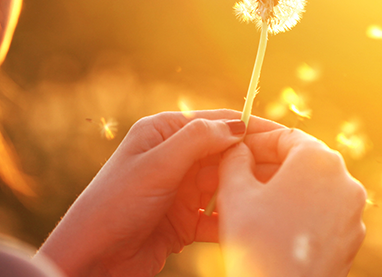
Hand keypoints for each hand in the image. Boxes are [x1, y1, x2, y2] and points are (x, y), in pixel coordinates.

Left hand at [37, 109, 283, 276]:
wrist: (92, 259)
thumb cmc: (113, 206)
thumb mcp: (156, 167)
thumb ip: (197, 141)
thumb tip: (238, 125)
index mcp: (164, 133)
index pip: (218, 122)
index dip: (253, 127)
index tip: (286, 136)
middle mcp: (174, 158)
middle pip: (227, 154)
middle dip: (255, 163)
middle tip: (289, 171)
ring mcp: (180, 190)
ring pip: (226, 185)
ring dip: (246, 192)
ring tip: (275, 198)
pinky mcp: (183, 222)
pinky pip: (217, 217)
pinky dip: (232, 220)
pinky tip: (249, 225)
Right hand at [217, 128, 366, 276]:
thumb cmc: (257, 242)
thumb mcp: (235, 192)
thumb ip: (235, 160)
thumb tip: (238, 149)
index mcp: (320, 159)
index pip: (286, 137)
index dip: (256, 141)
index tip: (235, 148)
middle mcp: (346, 181)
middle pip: (301, 162)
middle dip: (266, 167)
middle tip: (235, 175)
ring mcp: (353, 212)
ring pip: (312, 190)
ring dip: (281, 191)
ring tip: (248, 202)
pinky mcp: (351, 239)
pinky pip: (322, 215)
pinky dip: (298, 213)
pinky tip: (271, 225)